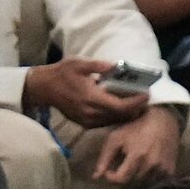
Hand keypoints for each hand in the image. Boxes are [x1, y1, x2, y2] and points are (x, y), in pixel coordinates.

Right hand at [23, 56, 153, 129]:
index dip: (136, 103)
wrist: (44, 88)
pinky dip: (115, 116)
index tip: (146, 95)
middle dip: (135, 108)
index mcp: (91, 98)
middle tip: (145, 99)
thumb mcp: (79, 64)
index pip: (120, 106)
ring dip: (126, 114)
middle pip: (120, 116)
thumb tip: (117, 65)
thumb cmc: (62, 73)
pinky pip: (106, 123)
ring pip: (114, 121)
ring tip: (136, 103)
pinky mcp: (85, 125)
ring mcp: (88, 121)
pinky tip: (121, 108)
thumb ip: (99, 66)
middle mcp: (91, 113)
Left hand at [88, 104, 180, 187]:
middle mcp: (151, 165)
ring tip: (133, 167)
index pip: (121, 180)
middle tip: (121, 168)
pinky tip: (145, 168)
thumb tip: (96, 177)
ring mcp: (162, 169)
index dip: (112, 178)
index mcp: (137, 156)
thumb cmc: (136, 128)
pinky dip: (147, 179)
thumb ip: (105, 158)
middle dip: (123, 178)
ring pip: (143, 185)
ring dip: (135, 179)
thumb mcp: (116, 138)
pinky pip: (154, 183)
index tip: (109, 172)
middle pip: (131, 184)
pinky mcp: (169, 171)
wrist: (163, 121)